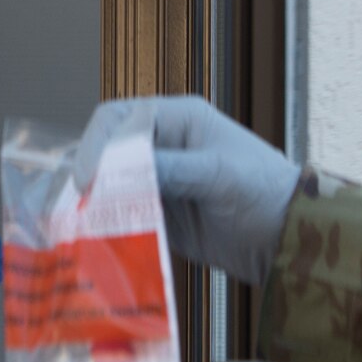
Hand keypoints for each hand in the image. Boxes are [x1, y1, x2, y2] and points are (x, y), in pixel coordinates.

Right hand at [85, 96, 299, 286]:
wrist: (292, 241)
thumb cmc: (266, 193)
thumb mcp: (219, 175)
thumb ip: (172, 170)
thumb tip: (122, 172)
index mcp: (178, 120)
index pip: (119, 120)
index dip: (95, 145)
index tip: (85, 179)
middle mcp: (164, 146)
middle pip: (106, 152)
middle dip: (85, 176)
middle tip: (69, 205)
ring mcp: (160, 183)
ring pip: (109, 186)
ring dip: (91, 204)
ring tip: (72, 225)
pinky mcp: (161, 217)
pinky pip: (124, 217)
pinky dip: (107, 228)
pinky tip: (93, 242)